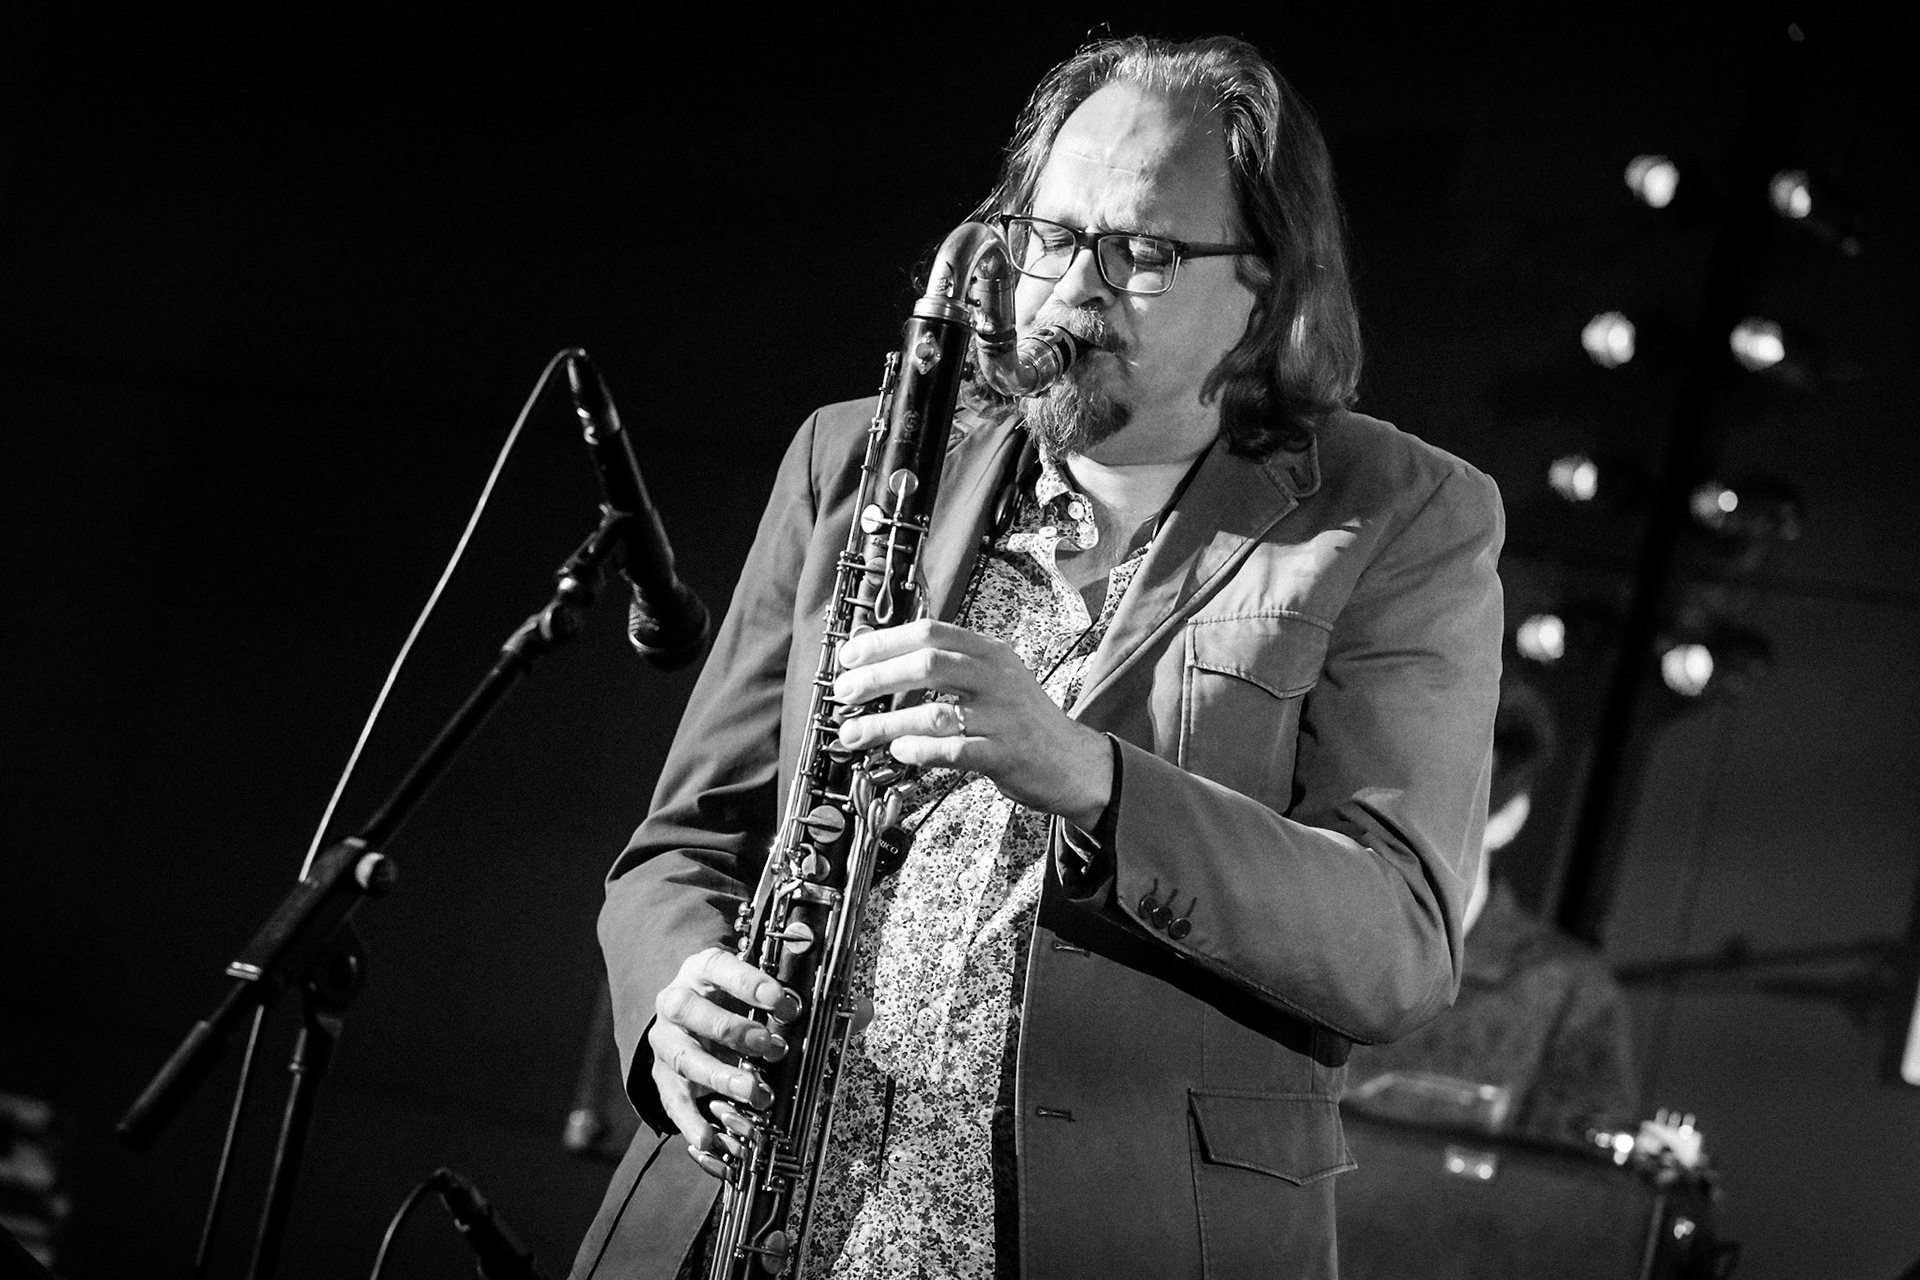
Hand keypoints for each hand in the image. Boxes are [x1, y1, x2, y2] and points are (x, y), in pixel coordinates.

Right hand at [647, 946, 797, 1177]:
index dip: (750, 983)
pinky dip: (691, 1121)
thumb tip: (863, 1011)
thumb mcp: (765, 992)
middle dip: (734, 1030)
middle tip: (772, 1047)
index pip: (721, 967)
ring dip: (721, 1077)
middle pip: (693, 1011)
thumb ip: (814, 1002)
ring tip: (757, 1094)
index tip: (785, 1003)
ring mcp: (667, 1041)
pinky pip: (673, 1101)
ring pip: (685, 1057)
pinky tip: (712, 1138)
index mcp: (704, 969)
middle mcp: (677, 1001)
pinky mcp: (663, 1078)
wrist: (689, 1017)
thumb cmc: (736, 1001)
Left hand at [832, 618, 1112, 828]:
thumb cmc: (1019, 721)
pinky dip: (918, 750)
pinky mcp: (1005, 754)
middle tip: (843, 693)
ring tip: (853, 733)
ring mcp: (1002, 716)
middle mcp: (997, 677)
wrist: (1073, 763)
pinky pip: (951, 750)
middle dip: (877, 678)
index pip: (931, 632)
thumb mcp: (991, 680)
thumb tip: (880, 658)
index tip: (848, 656)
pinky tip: (898, 752)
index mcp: (990, 652)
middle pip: (927, 664)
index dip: (884, 642)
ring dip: (884, 724)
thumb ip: (947, 666)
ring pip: (933, 712)